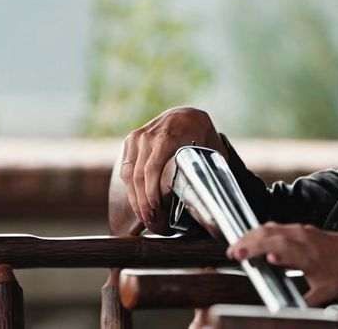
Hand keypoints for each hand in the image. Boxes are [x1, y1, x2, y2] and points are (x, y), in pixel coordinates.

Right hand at [120, 107, 227, 234]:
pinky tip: (139, 204)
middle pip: (138, 176)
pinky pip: (126, 170)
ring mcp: (137, 137)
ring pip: (129, 175)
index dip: (151, 194)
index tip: (156, 212)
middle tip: (152, 223)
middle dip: (143, 204)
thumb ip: (210, 168)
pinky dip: (131, 189)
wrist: (186, 115)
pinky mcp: (130, 141)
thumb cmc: (202, 134)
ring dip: (135, 200)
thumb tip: (211, 197)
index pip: (152, 169)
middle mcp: (149, 135)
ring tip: (146, 218)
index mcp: (168, 136)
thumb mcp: (211, 147)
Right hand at [226, 222, 337, 305]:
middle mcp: (303, 239)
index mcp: (309, 255)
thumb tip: (289, 313)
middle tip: (232, 253)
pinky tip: (251, 240)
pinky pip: (275, 226)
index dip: (266, 250)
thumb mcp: (325, 292)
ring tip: (236, 246)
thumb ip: (305, 301)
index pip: (283, 248)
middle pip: (270, 234)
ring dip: (251, 235)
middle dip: (248, 242)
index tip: (249, 256)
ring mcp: (300, 231)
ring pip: (270, 227)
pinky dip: (260, 232)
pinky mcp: (299, 228)